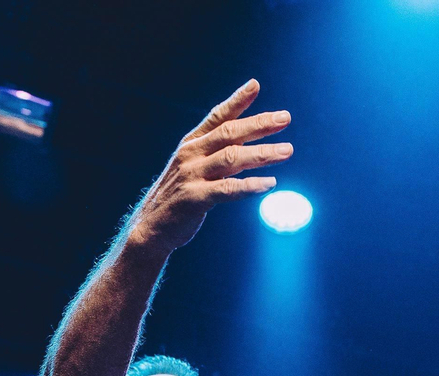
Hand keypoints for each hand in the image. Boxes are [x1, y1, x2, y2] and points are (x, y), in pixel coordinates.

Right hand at [125, 79, 292, 256]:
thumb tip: (248, 140)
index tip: (255, 85)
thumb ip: (217, 153)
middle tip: (285, 118)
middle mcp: (191, 155)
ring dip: (262, 154)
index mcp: (192, 143)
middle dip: (259, 124)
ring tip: (287, 150)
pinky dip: (250, 186)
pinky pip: (228, 190)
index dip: (236, 101)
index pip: (217, 117)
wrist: (151, 227)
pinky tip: (270, 184)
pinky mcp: (195, 199)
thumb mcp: (194, 167)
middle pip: (230, 133)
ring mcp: (192, 175)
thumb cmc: (179, 196)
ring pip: (232, 158)